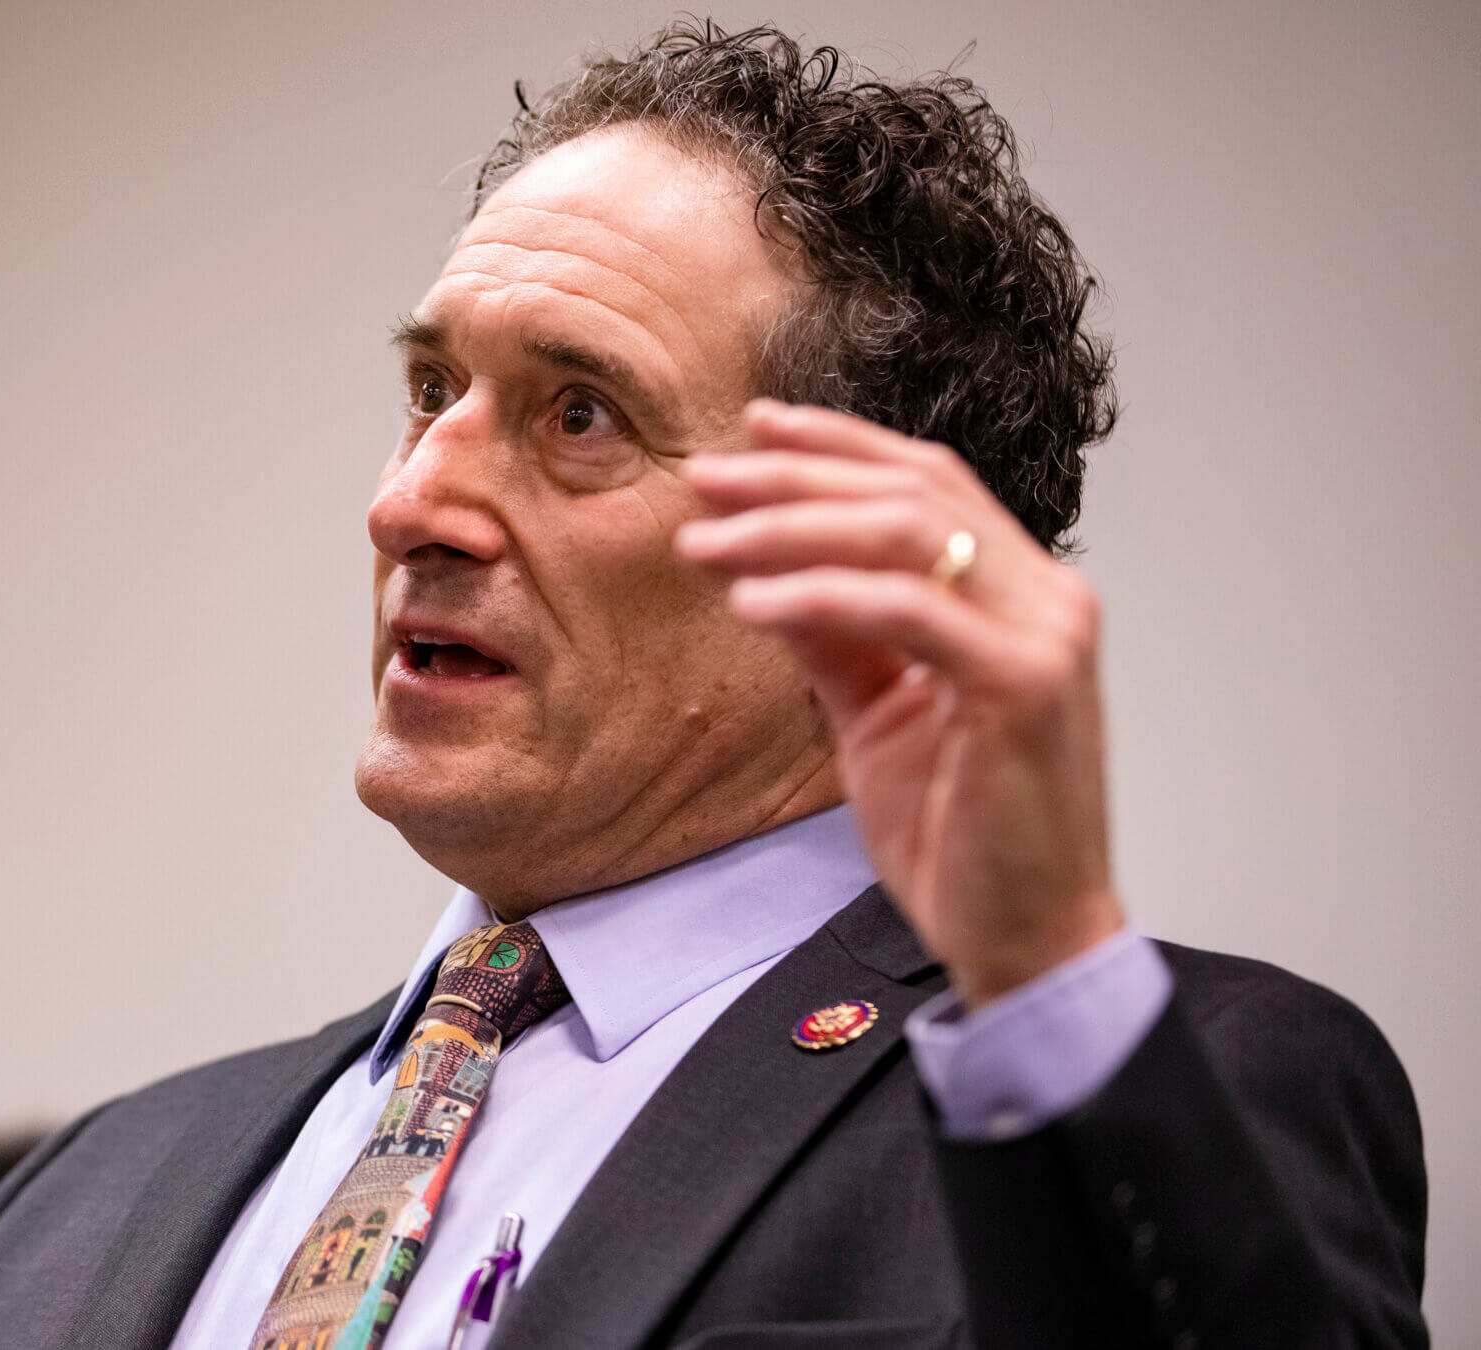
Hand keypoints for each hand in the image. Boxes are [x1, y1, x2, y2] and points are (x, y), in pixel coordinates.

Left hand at [677, 401, 1122, 1005]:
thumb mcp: (879, 713)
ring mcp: (1045, 635)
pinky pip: (906, 611)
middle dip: (793, 479)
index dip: (838, 447)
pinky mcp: (1025, 685)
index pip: (928, 482)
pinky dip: (819, 596)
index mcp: (1021, 593)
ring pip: (906, 536)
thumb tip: (763, 571)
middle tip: (701, 481)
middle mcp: (1048, 596)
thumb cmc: (963, 835)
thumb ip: (837, 637)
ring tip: (703, 544)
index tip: (750, 433)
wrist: (1027, 938)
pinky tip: (750, 603)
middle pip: (910, 493)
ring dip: (788, 529)